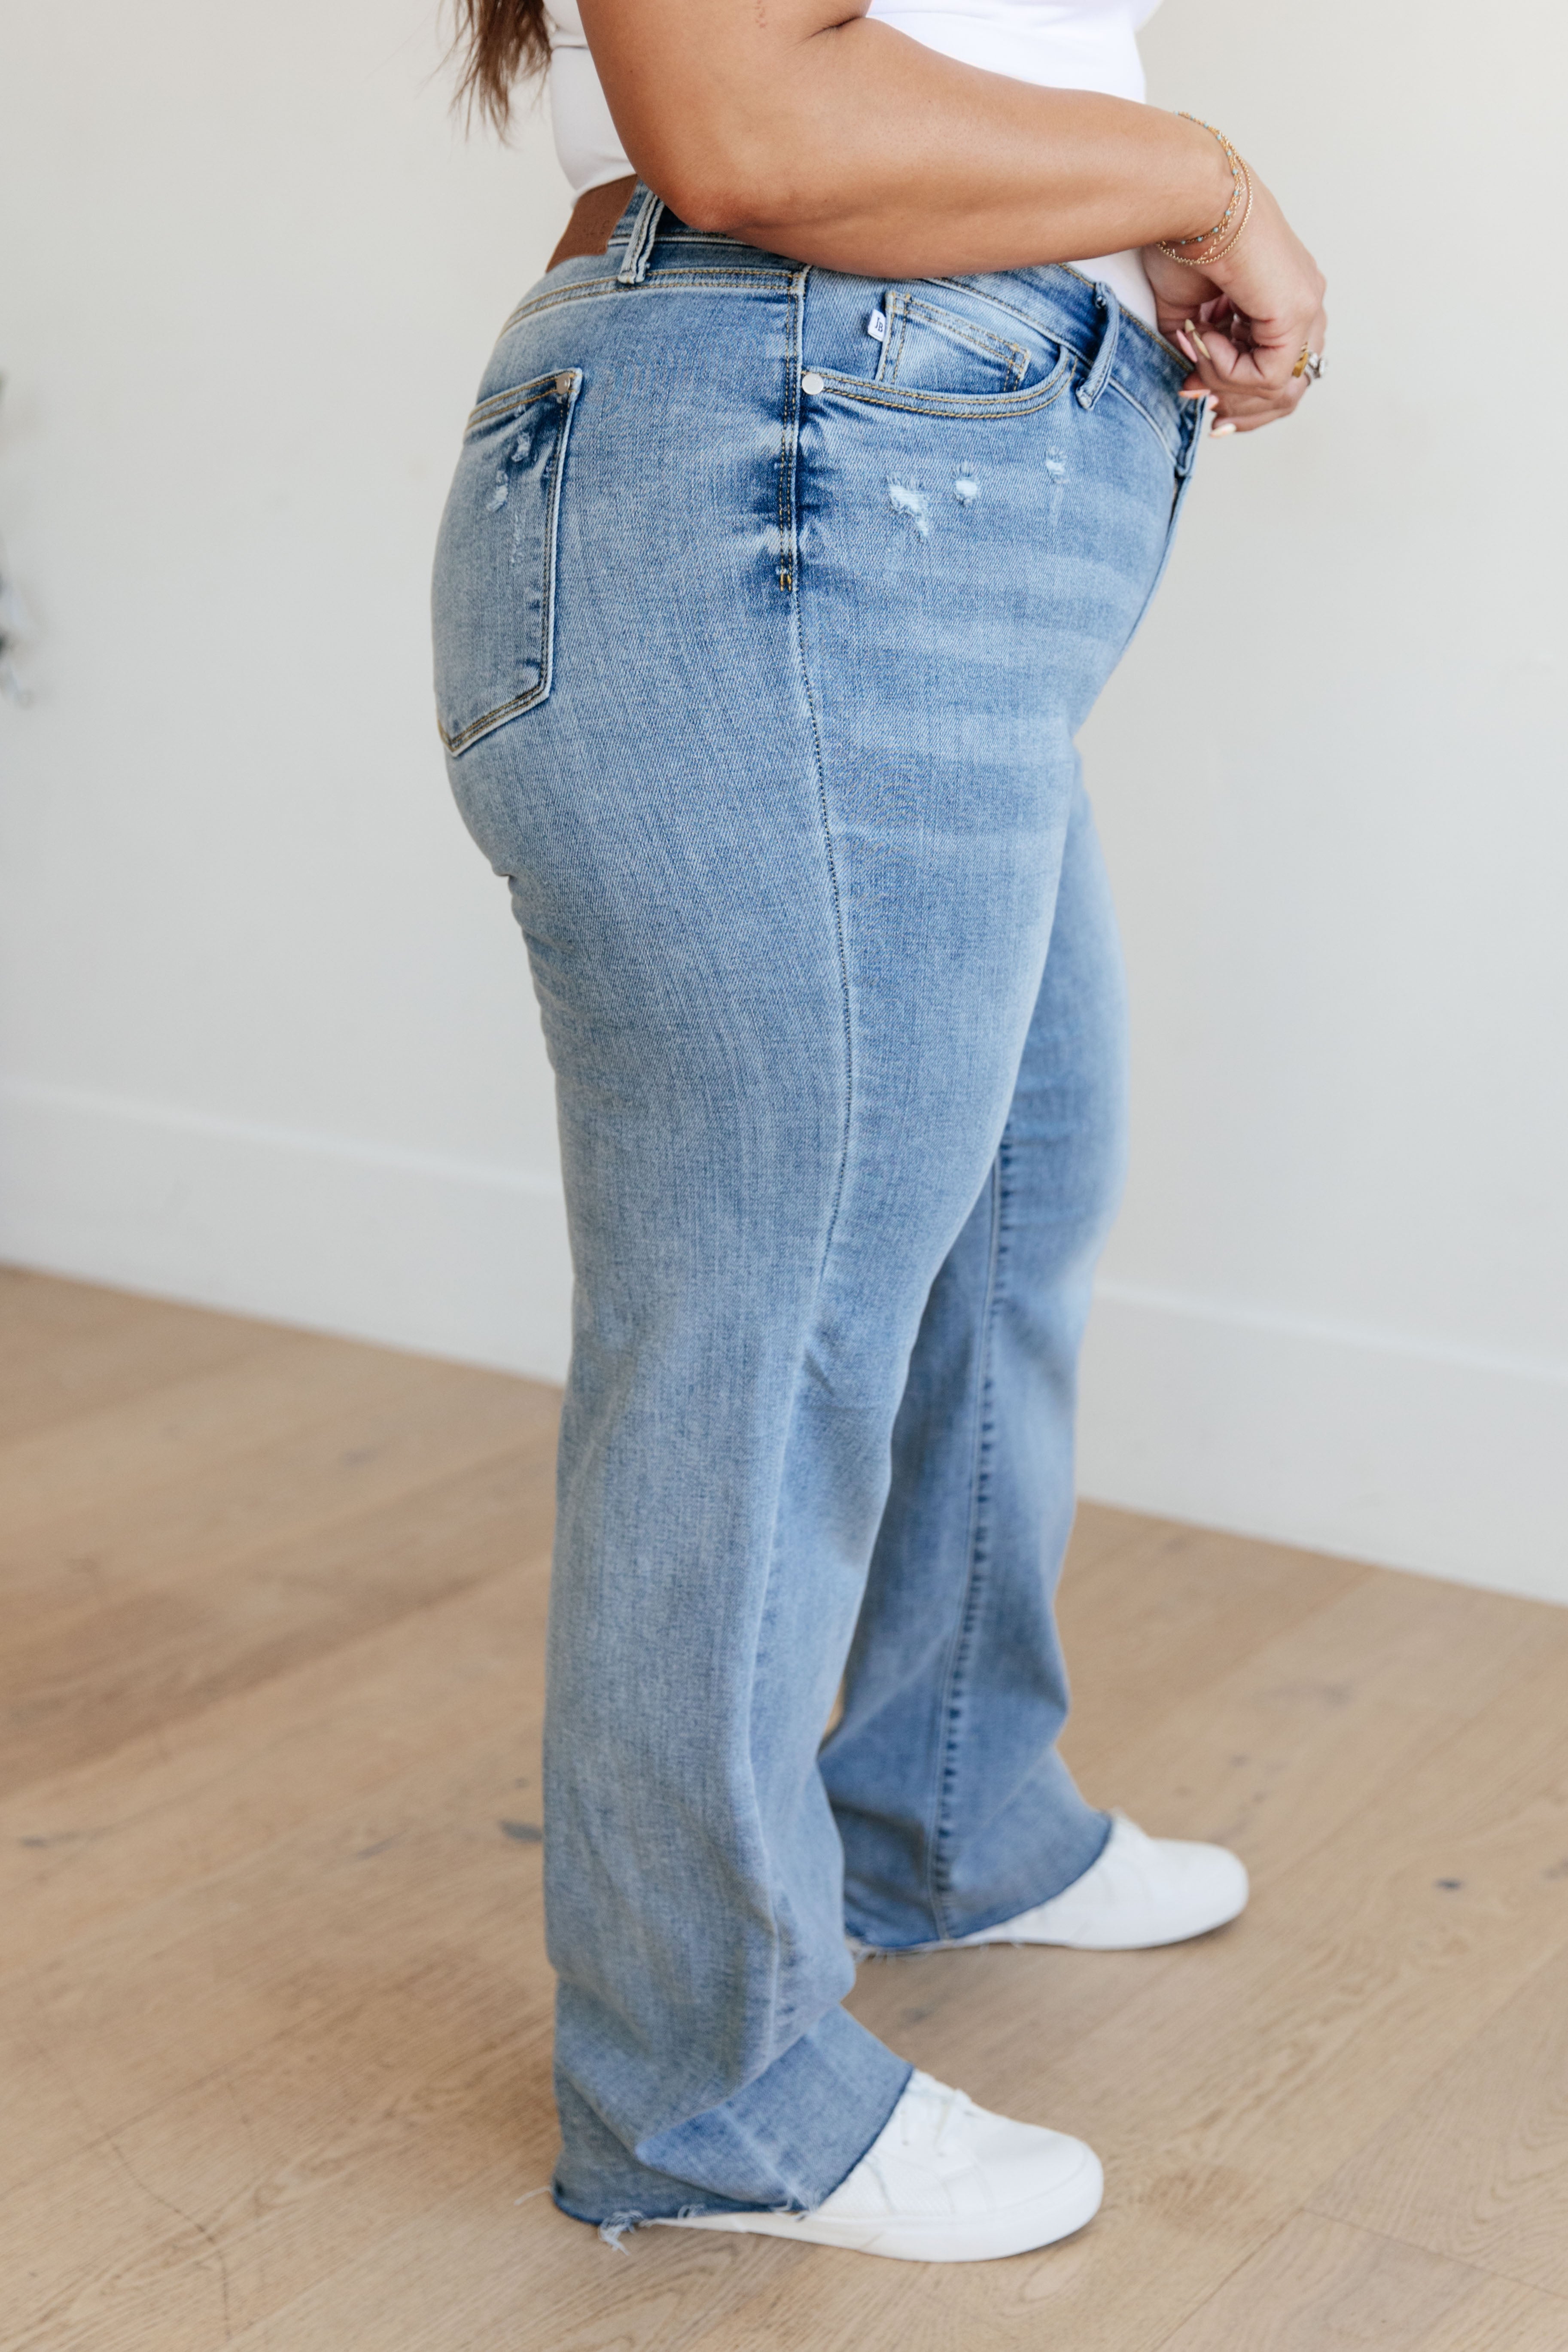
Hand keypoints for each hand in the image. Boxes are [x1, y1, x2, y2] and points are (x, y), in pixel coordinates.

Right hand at [1143, 176, 1325, 434]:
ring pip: (1281, 389)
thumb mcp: (1186, 311)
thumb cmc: (1181, 237)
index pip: (1279, 371)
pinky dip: (1227, 368)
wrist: (1187, 199)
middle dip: (1242, 410)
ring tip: (1196, 352)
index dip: (1237, 396)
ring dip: (1228, 386)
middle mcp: (1304, 301)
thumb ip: (1197, 350)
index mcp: (1284, 297)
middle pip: (1289, 390)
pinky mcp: (1297, 310)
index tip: (1195, 391)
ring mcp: (1307, 305)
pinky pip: (1268, 375)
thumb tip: (1193, 387)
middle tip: (1206, 409)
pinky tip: (1205, 334)